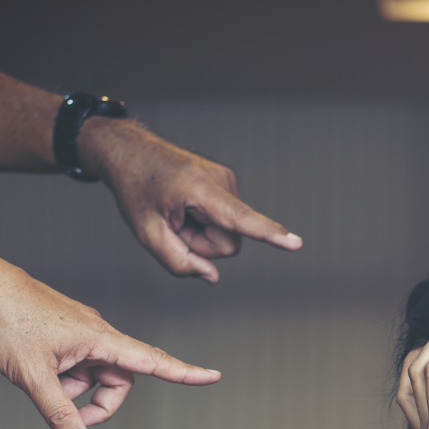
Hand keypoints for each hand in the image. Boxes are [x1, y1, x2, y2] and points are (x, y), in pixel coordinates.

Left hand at [0, 250, 219, 428]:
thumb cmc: (8, 322)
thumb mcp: (32, 376)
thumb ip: (59, 414)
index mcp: (100, 338)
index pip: (152, 361)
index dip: (184, 372)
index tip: (213, 376)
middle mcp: (98, 334)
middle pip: (119, 380)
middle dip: (98, 403)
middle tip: (68, 416)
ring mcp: (81, 333)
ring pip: (94, 374)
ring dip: (74, 389)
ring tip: (41, 380)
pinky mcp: (66, 334)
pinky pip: (77, 364)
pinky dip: (63, 377)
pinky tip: (36, 368)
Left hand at [81, 119, 300, 281]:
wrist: (131, 152)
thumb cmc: (136, 191)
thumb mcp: (146, 233)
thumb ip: (178, 261)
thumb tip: (213, 276)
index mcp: (199, 189)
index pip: (240, 219)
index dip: (269, 234)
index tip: (296, 243)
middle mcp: (222, 181)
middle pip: (229, 242)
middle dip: (202, 245)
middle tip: (173, 225)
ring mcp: (228, 180)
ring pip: (229, 233)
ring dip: (202, 233)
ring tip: (178, 213)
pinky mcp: (229, 184)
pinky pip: (227, 221)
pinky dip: (205, 222)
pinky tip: (186, 207)